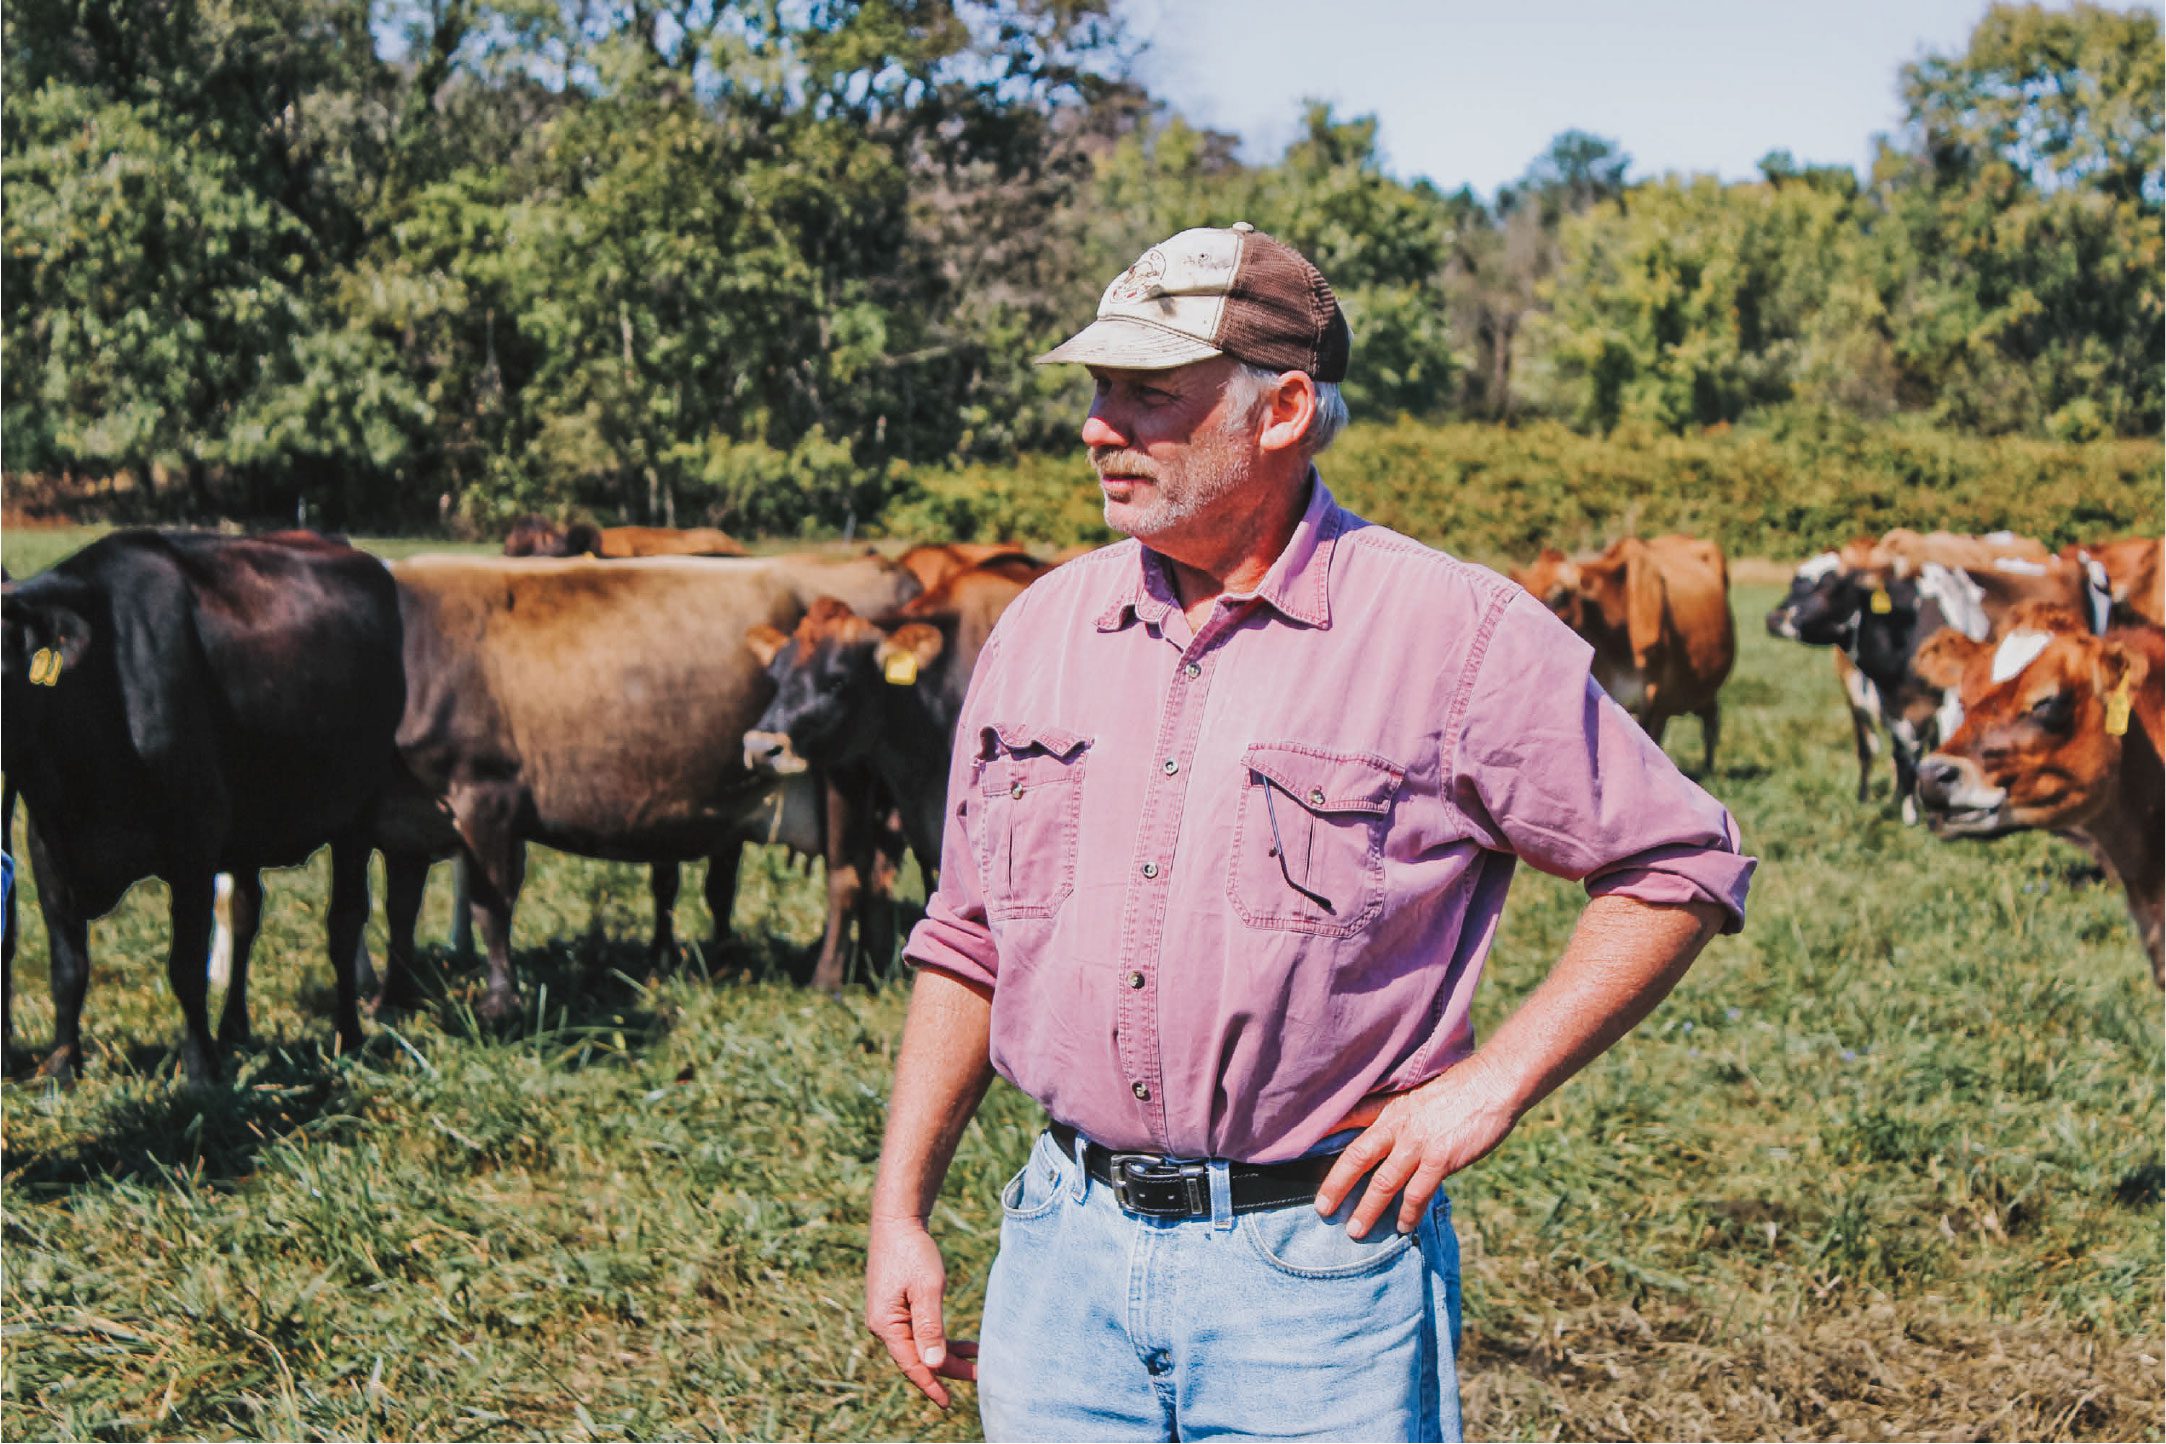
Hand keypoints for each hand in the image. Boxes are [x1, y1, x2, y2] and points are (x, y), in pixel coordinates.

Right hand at [865, 1215, 978, 1408]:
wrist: (898, 1221)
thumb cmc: (913, 1252)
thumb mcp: (927, 1289)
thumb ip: (930, 1328)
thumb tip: (933, 1365)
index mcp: (885, 1325)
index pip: (911, 1365)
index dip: (932, 1385)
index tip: (949, 1404)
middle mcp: (883, 1325)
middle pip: (918, 1357)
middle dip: (949, 1369)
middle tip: (980, 1376)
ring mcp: (889, 1316)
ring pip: (921, 1345)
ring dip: (949, 1353)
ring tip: (979, 1359)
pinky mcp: (897, 1307)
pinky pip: (920, 1331)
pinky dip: (941, 1338)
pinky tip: (964, 1342)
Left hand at [1314, 1055, 1522, 1238]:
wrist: (1492, 1084)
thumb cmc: (1460, 1089)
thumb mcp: (1420, 1093)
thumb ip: (1401, 1114)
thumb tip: (1390, 1136)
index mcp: (1391, 1106)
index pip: (1349, 1118)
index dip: (1325, 1133)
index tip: (1301, 1148)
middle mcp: (1398, 1125)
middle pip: (1357, 1157)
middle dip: (1336, 1185)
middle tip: (1321, 1208)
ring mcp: (1418, 1143)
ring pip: (1384, 1182)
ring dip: (1368, 1209)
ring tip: (1356, 1230)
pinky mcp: (1440, 1159)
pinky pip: (1417, 1193)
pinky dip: (1408, 1213)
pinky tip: (1403, 1227)